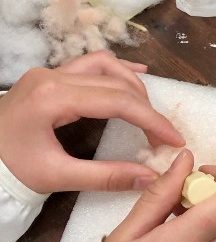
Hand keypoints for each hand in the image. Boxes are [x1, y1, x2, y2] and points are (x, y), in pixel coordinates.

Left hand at [0, 51, 184, 192]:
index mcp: (52, 97)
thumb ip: (106, 177)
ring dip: (133, 86)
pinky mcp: (49, 77)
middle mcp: (52, 76)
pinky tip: (137, 76)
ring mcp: (49, 73)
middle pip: (116, 82)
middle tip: (163, 137)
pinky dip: (117, 71)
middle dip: (147, 109)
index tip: (174, 140)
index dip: (152, 120)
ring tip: (149, 113)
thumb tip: (151, 177)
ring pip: (105, 65)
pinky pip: (91, 64)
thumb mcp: (58, 177)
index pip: (118, 101)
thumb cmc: (10, 169)